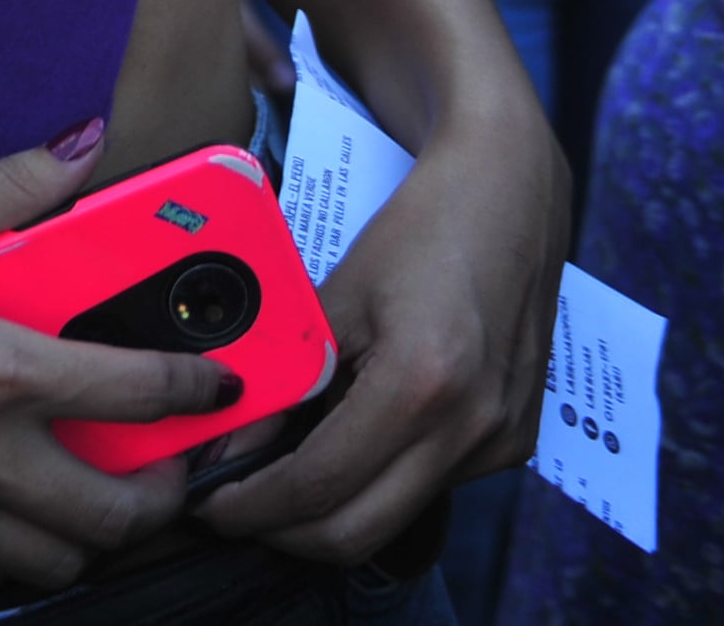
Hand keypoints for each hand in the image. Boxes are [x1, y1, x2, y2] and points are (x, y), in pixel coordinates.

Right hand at [0, 127, 240, 606]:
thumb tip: (75, 146)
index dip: (200, 392)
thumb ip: (6, 187)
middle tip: (162, 466)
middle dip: (160, 498)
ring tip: (81, 498)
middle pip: (114, 517)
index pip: (138, 394)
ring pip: (49, 565)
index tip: (222, 389)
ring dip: (80, 539)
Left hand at [193, 103, 566, 565]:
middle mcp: (473, 428)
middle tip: (234, 505)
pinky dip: (377, 480)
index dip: (253, 506)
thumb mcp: (337, 295)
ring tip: (281, 472)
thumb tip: (230, 444)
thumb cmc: (421, 226)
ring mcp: (500, 441)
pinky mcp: (511, 440)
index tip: (211, 501)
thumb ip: (286, 376)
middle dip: (283, 530)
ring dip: (330, 508)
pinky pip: (429, 486)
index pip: (319, 488)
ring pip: (393, 518)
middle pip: (356, 534)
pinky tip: (346, 442)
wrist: (509, 190)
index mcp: (424, 385)